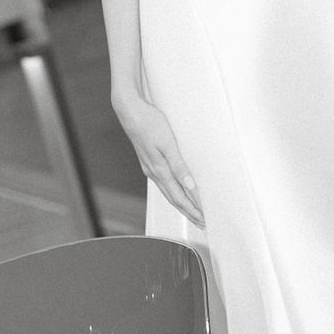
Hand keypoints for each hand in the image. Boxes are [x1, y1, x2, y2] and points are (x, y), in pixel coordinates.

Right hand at [112, 91, 202, 225]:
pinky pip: (164, 182)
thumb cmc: (149, 123)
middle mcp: (153, 172)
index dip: (192, 209)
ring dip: (181, 203)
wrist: (130, 111)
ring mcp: (150, 167)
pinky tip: (177, 190)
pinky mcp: (149, 160)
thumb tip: (189, 186)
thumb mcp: (167, 143)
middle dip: (188, 211)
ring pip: (168, 191)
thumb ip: (179, 166)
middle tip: (202, 222)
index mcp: (159, 170)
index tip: (203, 219)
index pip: (179, 197)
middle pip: (174, 198)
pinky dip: (173, 191)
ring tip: (192, 211)